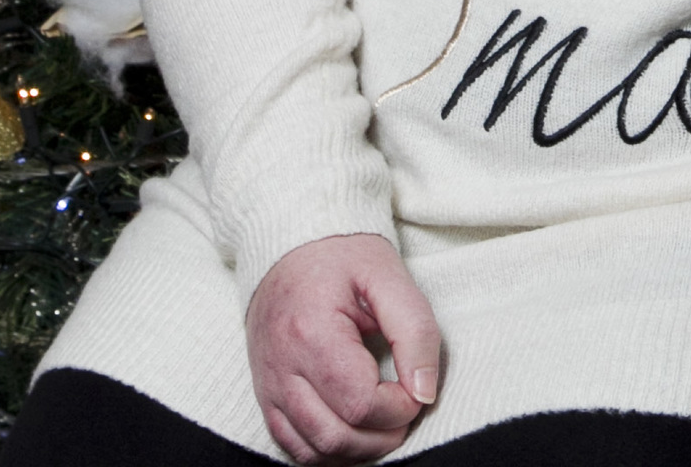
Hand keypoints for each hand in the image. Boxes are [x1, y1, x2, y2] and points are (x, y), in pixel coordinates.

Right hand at [244, 233, 441, 462]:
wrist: (290, 244)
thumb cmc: (342, 256)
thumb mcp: (389, 277)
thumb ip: (415, 332)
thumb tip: (425, 392)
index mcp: (311, 333)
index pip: (360, 405)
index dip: (399, 409)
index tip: (416, 388)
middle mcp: (282, 367)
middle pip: (335, 436)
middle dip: (383, 437)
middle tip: (406, 409)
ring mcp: (268, 385)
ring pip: (310, 450)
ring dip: (356, 451)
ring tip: (385, 425)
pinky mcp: (265, 394)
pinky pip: (290, 445)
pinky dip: (326, 450)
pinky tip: (353, 432)